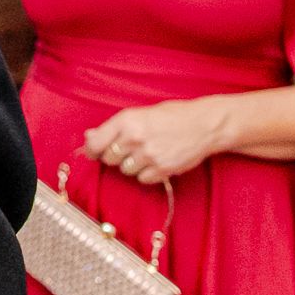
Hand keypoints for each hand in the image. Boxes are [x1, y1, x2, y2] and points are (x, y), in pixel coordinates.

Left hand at [83, 100, 226, 184]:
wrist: (205, 124)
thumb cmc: (171, 116)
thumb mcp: (139, 114)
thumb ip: (113, 128)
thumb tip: (89, 137)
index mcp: (126, 120)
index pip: (95, 144)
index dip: (92, 150)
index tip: (95, 152)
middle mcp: (135, 138)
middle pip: (108, 159)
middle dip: (116, 156)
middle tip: (131, 149)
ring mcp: (149, 155)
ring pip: (125, 170)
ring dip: (133, 165)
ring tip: (147, 153)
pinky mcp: (162, 169)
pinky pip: (142, 179)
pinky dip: (147, 174)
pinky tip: (157, 161)